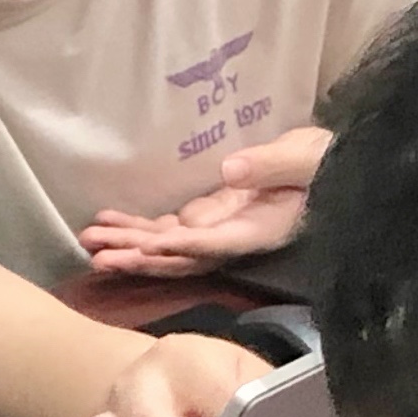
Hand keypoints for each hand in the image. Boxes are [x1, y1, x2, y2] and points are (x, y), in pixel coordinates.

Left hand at [76, 126, 331, 277]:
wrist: (329, 166)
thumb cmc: (326, 161)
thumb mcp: (306, 158)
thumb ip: (271, 166)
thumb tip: (229, 171)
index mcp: (261, 230)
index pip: (216, 245)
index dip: (182, 248)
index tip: (146, 248)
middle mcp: (234, 239)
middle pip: (181, 258)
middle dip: (140, 258)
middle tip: (99, 257)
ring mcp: (219, 230)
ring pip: (168, 247)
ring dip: (129, 244)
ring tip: (88, 240)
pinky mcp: (211, 217)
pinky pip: (169, 229)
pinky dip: (138, 226)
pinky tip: (106, 221)